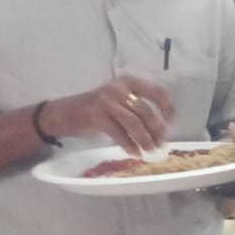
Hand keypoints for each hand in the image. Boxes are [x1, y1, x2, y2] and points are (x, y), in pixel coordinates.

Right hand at [42, 75, 173, 155]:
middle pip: (146, 111)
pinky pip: (119, 133)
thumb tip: (161, 129)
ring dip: (145, 139)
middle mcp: (119, 89)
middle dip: (156, 129)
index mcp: (129, 82)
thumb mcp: (119, 101)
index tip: (170, 123)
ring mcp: (106, 101)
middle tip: (161, 144)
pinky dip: (129, 145)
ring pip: (134, 123)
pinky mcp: (97, 116)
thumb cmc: (97, 109)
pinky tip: (134, 152)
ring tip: (150, 151)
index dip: (167, 108)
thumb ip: (138, 109)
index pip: (157, 92)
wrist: (64, 113)